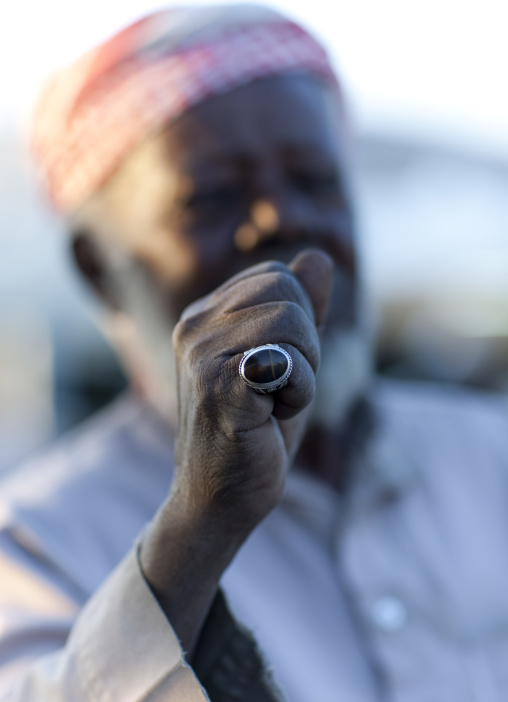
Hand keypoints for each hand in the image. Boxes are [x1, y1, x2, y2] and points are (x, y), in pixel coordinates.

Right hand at [172, 247, 333, 527]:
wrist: (221, 500)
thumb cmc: (256, 431)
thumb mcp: (288, 361)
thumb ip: (303, 309)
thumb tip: (318, 256)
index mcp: (205, 315)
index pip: (280, 276)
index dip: (299, 325)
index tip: (275, 370)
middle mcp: (194, 325)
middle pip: (288, 289)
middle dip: (306, 344)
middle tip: (277, 390)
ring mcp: (200, 353)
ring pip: (293, 321)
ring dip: (304, 373)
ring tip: (271, 405)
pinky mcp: (215, 384)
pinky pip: (288, 362)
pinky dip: (299, 394)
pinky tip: (270, 419)